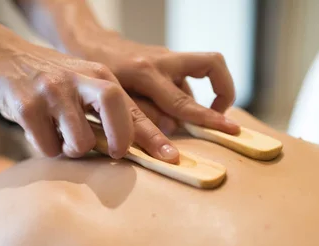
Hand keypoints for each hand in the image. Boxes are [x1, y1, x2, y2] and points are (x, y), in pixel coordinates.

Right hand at [0, 40, 179, 162]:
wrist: (1, 57)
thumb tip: (129, 147)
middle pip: (114, 108)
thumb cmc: (48, 80)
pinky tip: (37, 132)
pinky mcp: (26, 104)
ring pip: (79, 141)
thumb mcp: (81, 84)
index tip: (170, 158)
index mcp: (98, 75)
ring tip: (61, 137)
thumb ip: (103, 109)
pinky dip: (46, 149)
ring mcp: (52, 90)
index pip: (131, 107)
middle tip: (113, 152)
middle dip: (119, 140)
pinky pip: (47, 147)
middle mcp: (78, 79)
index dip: (153, 135)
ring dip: (72, 150)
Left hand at [75, 33, 240, 134]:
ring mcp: (167, 56)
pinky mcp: (168, 58)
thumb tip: (173, 128)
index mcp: (145, 72)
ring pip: (201, 73)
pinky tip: (174, 112)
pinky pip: (188, 77)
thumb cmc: (99, 76)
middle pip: (211, 64)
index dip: (207, 118)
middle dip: (225, 93)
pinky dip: (187, 96)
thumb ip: (143, 115)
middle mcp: (161, 60)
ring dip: (200, 99)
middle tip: (226, 121)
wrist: (91, 45)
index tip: (227, 128)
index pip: (183, 101)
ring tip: (189, 120)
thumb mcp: (114, 98)